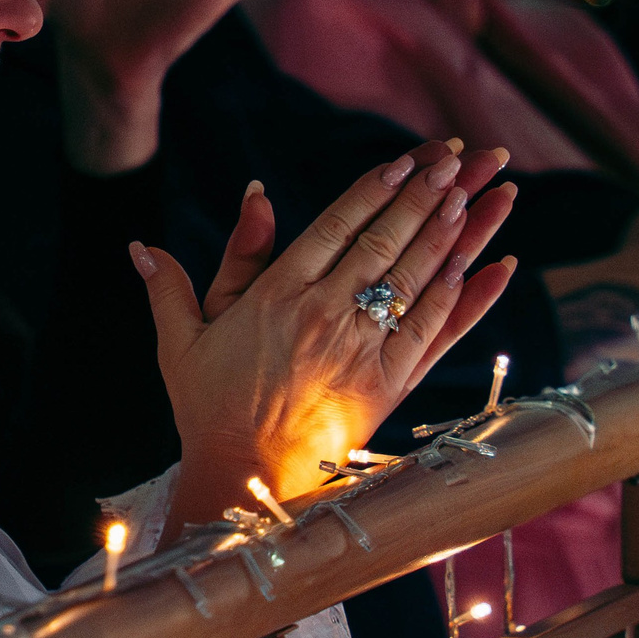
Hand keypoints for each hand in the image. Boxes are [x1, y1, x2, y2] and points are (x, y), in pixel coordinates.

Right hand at [131, 138, 518, 530]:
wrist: (244, 479)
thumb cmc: (208, 408)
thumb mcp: (184, 338)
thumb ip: (178, 283)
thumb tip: (148, 242)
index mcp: (277, 293)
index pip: (336, 226)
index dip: (374, 189)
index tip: (404, 161)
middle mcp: (325, 312)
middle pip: (384, 240)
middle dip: (424, 194)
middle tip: (456, 158)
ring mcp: (361, 348)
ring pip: (414, 276)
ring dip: (450, 232)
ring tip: (476, 192)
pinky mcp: (388, 385)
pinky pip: (434, 331)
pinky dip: (464, 297)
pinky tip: (489, 266)